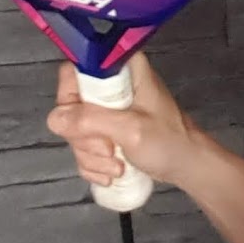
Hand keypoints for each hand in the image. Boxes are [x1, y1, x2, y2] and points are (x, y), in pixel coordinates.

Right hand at [47, 53, 201, 187]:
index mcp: (123, 70)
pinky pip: (82, 146)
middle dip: (85, 137)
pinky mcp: (106, 130)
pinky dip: (93, 163)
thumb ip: (92, 121)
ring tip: (118, 165)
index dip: (72, 96)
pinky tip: (111, 172)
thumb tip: (56, 118)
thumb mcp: (131, 129)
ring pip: (74, 130)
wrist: (187, 166)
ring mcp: (108, 109)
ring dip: (91, 155)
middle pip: (71, 105)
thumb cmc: (168, 141)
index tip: (85, 120)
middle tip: (110, 149)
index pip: (76, 70)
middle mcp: (112, 85)